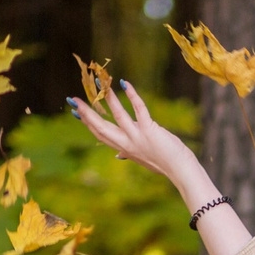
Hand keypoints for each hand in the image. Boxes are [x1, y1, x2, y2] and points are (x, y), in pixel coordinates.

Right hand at [74, 81, 209, 201]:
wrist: (180, 170)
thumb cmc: (164, 163)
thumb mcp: (142, 159)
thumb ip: (129, 154)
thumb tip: (118, 155)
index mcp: (124, 149)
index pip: (101, 135)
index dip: (87, 123)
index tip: (76, 112)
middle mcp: (127, 144)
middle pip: (102, 127)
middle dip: (87, 113)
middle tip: (74, 99)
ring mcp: (138, 138)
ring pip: (118, 116)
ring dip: (108, 99)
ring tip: (101, 84)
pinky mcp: (150, 131)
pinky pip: (139, 110)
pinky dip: (133, 96)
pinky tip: (126, 84)